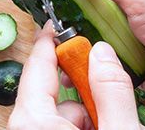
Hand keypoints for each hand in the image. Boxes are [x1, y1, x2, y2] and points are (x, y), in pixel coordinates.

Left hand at [8, 22, 141, 129]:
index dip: (49, 42)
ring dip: (90, 115)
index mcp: (33, 122)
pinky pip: (64, 126)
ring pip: (64, 112)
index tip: (55, 25)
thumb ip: (112, 91)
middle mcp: (26, 129)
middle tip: (112, 99)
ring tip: (117, 125)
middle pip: (55, 91)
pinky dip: (88, 126)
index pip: (36, 67)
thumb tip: (102, 53)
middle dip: (85, 90)